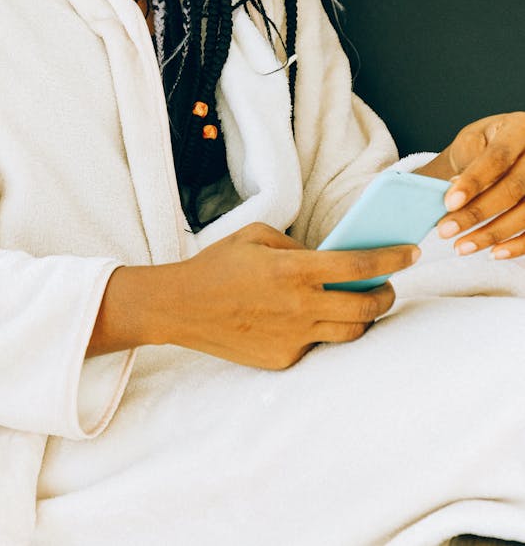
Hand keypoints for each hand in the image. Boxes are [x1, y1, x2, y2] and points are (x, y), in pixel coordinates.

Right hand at [165, 223, 418, 370]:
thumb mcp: (257, 235)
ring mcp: (293, 336)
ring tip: (361, 306)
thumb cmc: (219, 264)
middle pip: (367, 307)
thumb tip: (328, 256)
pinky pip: (317, 345)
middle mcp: (300, 306)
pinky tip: (312, 319)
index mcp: (295, 269)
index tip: (411, 252)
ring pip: (351, 333)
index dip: (392, 259)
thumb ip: (298, 245)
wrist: (182, 306)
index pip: (360, 266)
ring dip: (364, 319)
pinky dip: (322, 331)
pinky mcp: (283, 359)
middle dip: (387, 295)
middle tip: (389, 286)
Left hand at [430, 112, 524, 257]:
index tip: (448, 203)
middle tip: (444, 231)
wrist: (509, 145)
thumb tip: (456, 190)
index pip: (497, 158)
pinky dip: (517, 245)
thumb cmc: (488, 142)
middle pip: (513, 189)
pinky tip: (494, 253)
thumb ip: (470, 160)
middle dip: (476, 213)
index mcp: (520, 129)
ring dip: (492, 234)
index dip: (473, 182)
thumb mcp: (475, 138)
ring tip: (461, 247)